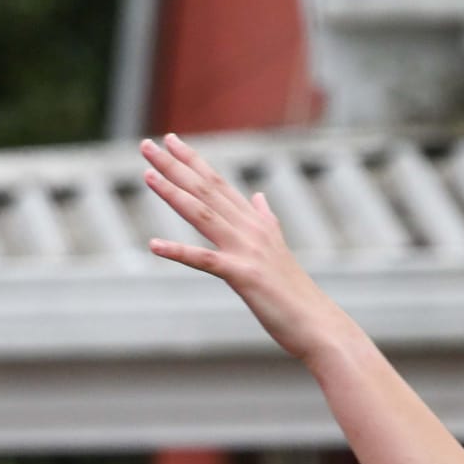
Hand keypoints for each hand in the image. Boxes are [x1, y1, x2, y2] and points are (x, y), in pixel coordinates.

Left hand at [140, 134, 344, 363]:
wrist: (316, 322)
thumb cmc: (294, 293)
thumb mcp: (278, 249)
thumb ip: (267, 220)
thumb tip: (259, 197)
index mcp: (256, 222)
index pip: (218, 182)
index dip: (193, 161)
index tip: (170, 141)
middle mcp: (250, 228)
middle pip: (206, 189)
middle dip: (174, 166)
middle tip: (146, 146)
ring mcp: (246, 250)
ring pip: (202, 214)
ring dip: (173, 193)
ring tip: (147, 175)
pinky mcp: (242, 276)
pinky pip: (205, 261)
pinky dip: (178, 252)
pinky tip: (153, 245)